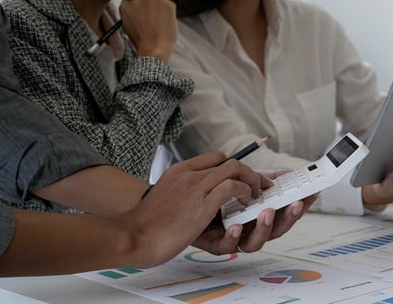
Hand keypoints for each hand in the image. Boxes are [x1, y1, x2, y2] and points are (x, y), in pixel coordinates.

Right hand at [119, 0, 176, 61]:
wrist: (153, 49)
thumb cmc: (142, 42)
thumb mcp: (127, 27)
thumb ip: (130, 15)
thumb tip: (136, 12)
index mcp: (126, 4)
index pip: (134, 1)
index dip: (140, 10)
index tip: (144, 16)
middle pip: (146, 0)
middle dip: (149, 9)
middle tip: (153, 22)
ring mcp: (153, 0)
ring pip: (158, 2)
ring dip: (159, 11)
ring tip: (159, 26)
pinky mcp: (167, 3)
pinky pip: (169, 5)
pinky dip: (169, 13)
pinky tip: (166, 24)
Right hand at [123, 153, 266, 266]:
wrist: (133, 235)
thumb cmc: (148, 223)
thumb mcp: (165, 195)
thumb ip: (182, 190)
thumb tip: (196, 197)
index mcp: (180, 170)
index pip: (215, 157)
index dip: (234, 167)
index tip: (244, 178)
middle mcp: (189, 175)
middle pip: (230, 161)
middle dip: (250, 172)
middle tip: (259, 186)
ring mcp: (195, 188)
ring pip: (235, 169)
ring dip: (252, 180)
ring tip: (256, 195)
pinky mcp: (201, 206)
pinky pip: (231, 188)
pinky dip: (243, 192)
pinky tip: (245, 203)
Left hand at [191, 171, 317, 254]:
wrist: (180, 212)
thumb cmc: (211, 198)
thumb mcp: (238, 185)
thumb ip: (261, 181)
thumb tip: (287, 173)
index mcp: (259, 216)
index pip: (285, 213)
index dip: (300, 205)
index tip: (313, 193)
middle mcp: (250, 230)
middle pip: (277, 230)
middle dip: (288, 218)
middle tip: (294, 204)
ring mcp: (235, 239)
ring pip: (255, 242)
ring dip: (264, 228)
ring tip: (266, 212)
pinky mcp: (215, 244)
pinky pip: (227, 245)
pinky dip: (233, 236)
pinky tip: (235, 226)